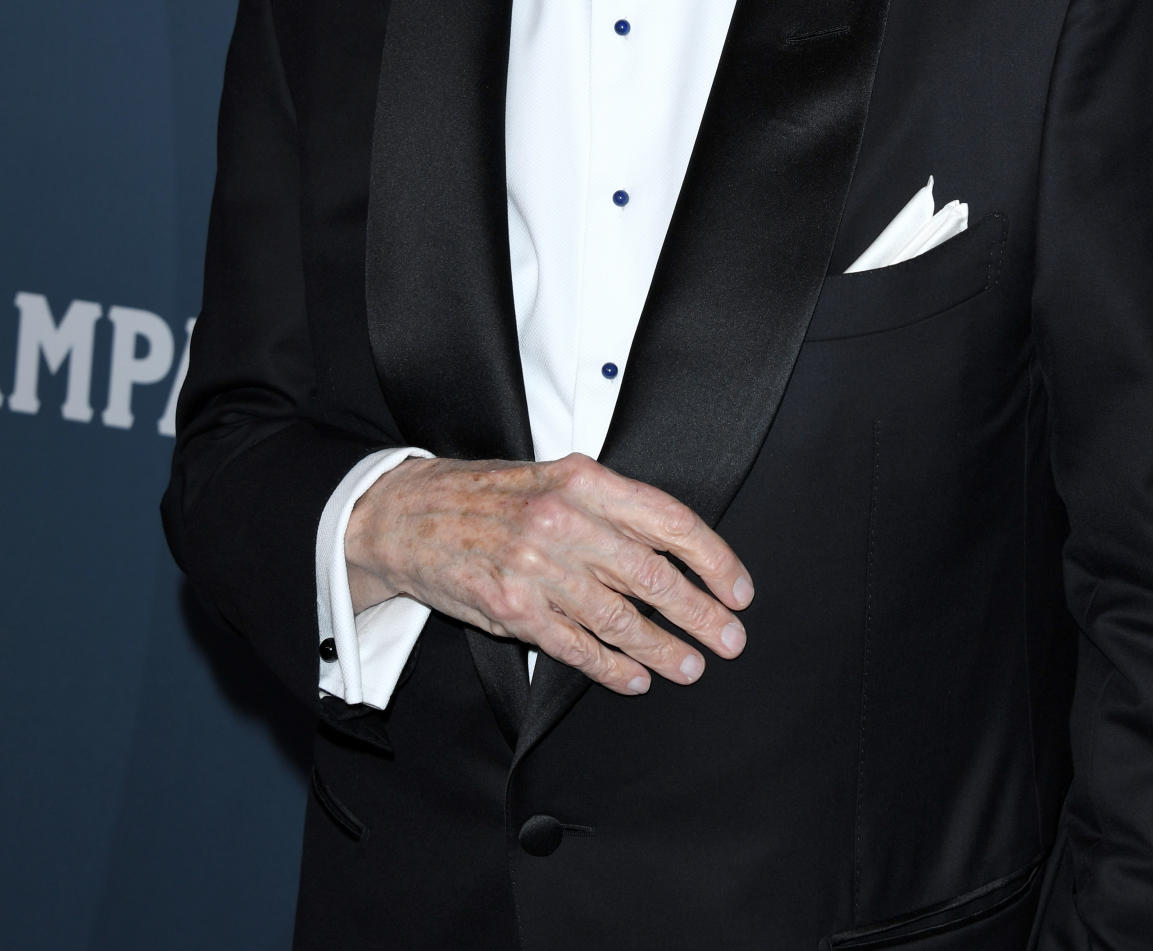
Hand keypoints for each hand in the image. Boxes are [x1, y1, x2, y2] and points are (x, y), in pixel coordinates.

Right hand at [344, 452, 752, 694]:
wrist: (407, 513)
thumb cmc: (488, 498)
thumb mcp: (553, 480)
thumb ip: (608, 509)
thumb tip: (674, 553)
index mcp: (582, 480)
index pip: (668, 520)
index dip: (713, 559)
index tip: (738, 589)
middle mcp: (563, 520)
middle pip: (653, 577)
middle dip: (701, 613)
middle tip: (730, 639)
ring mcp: (536, 567)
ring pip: (619, 618)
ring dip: (663, 649)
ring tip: (690, 667)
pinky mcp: (511, 608)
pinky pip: (576, 646)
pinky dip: (612, 667)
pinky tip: (635, 679)